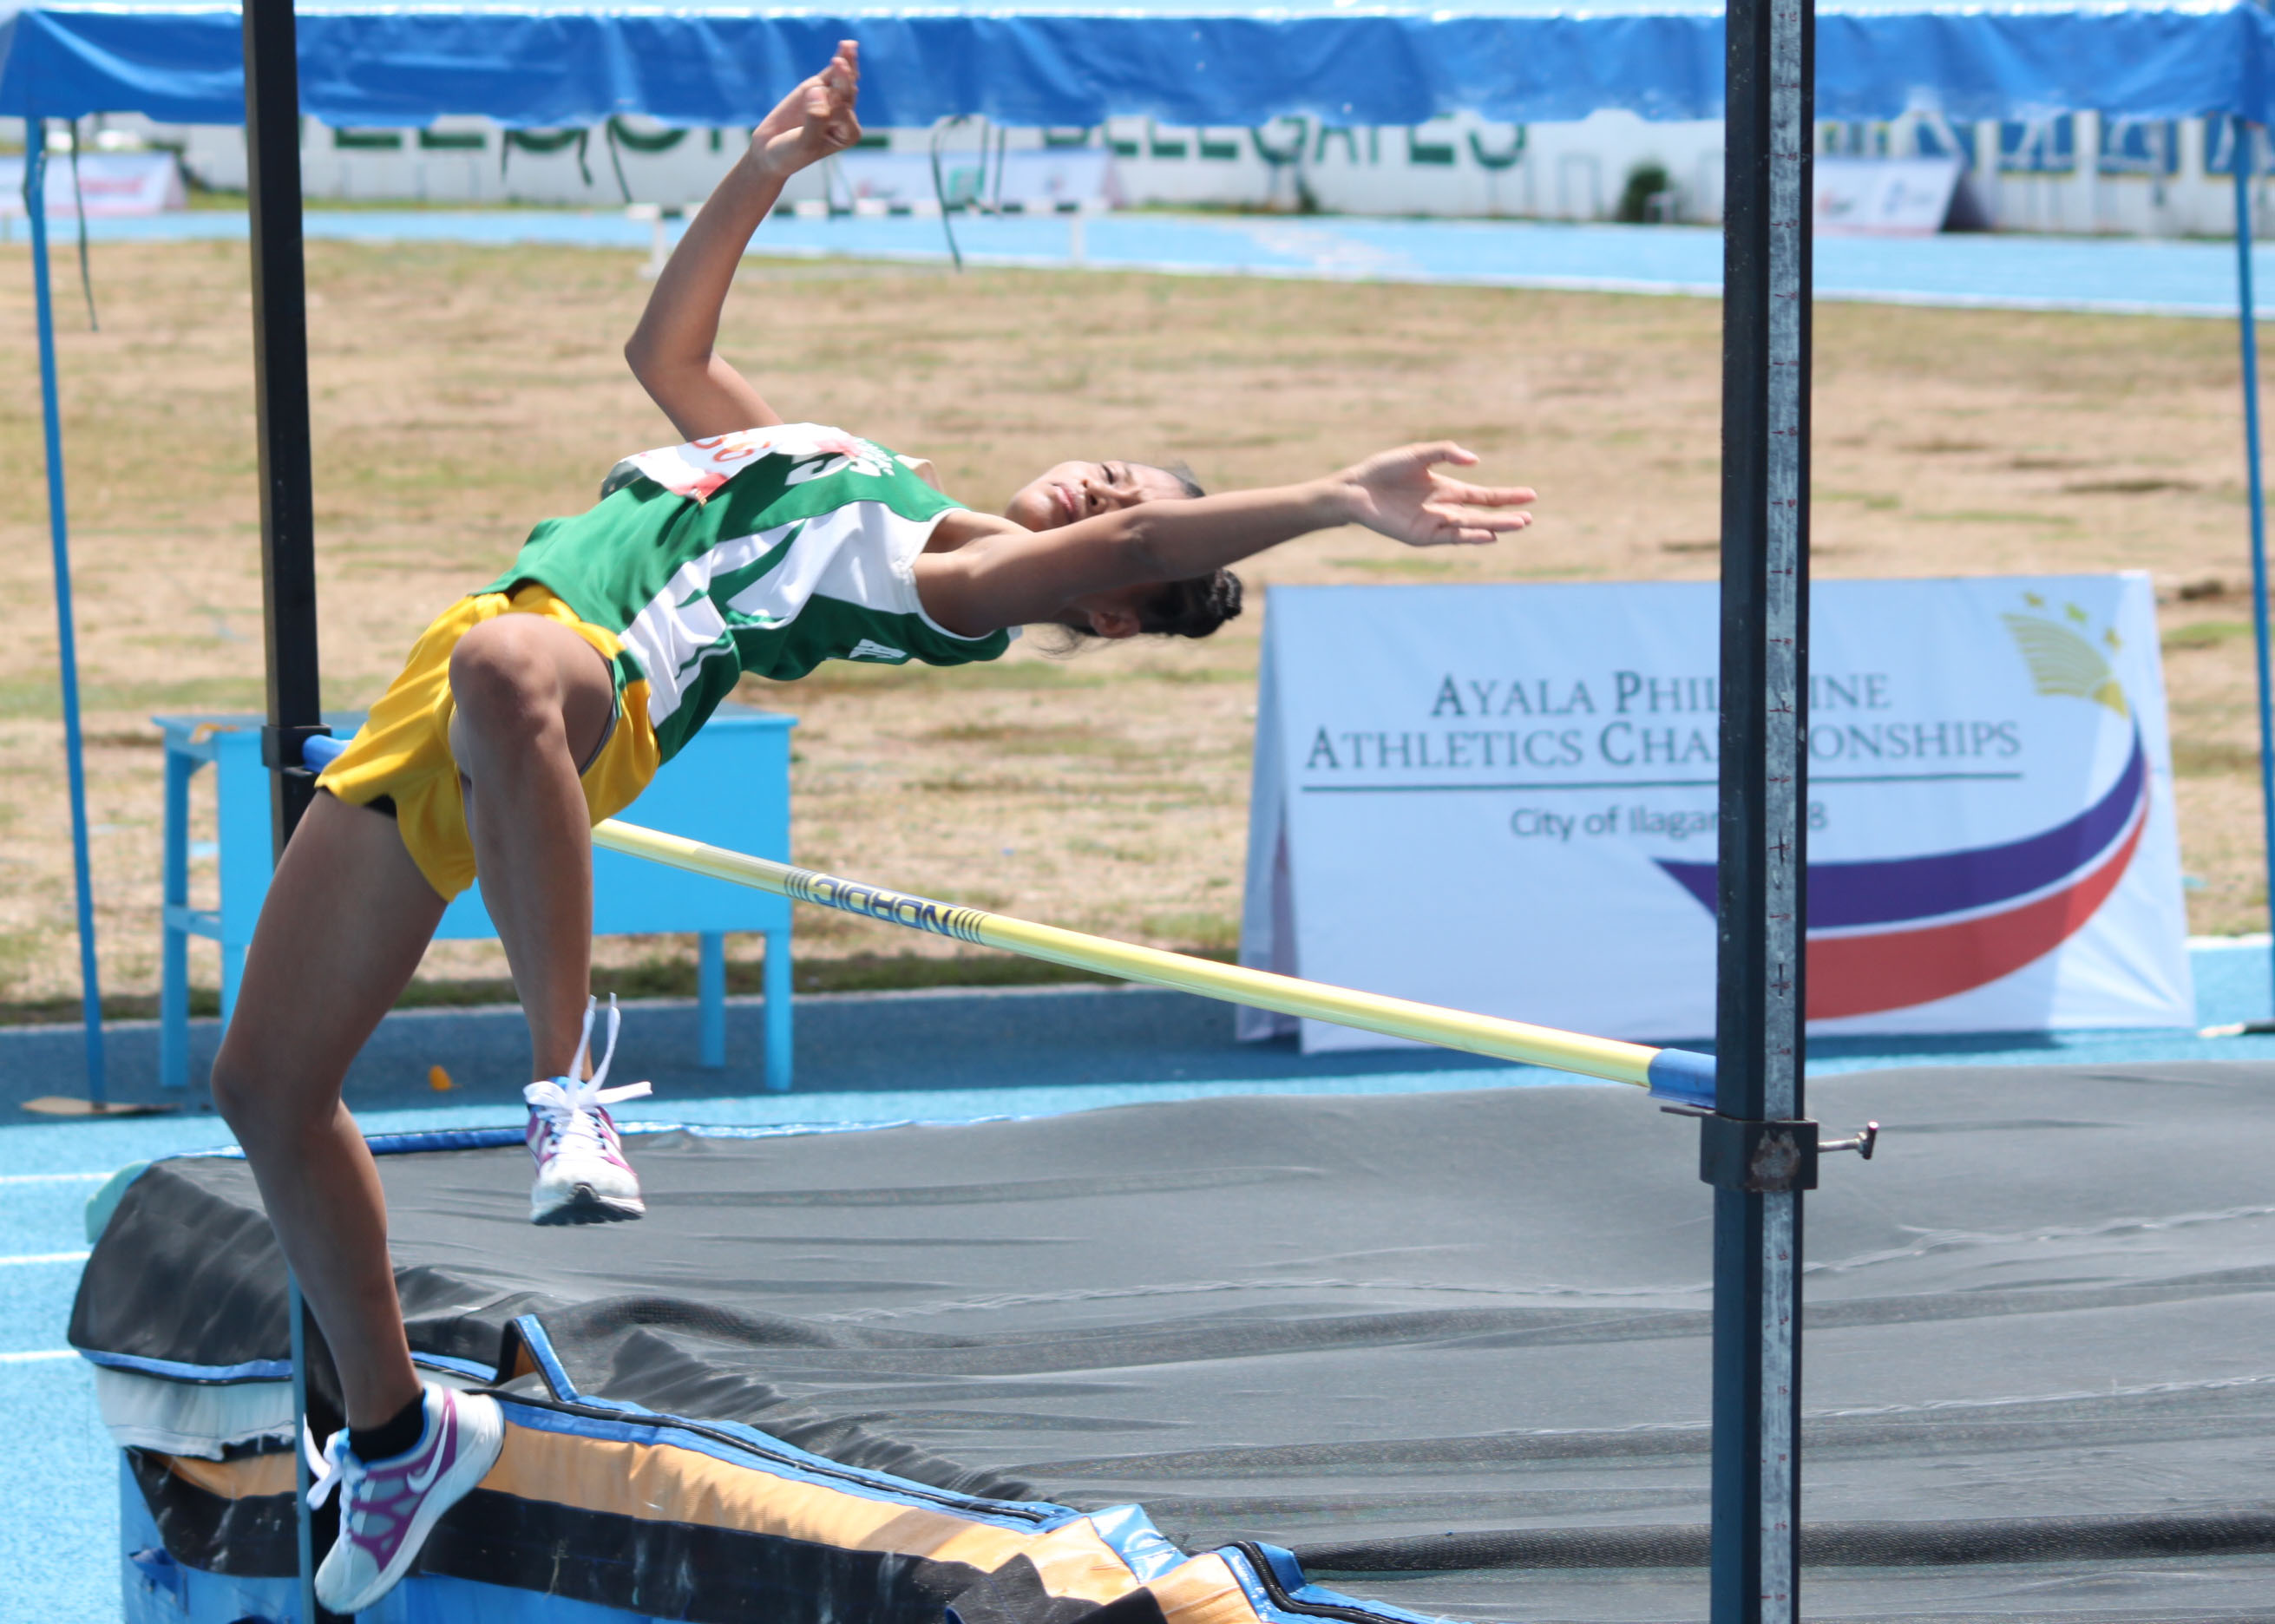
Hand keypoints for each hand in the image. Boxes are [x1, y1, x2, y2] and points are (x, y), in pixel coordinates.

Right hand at [748, 41, 861, 178]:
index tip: (814, 108)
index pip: (844, 114)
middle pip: (847, 93)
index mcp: (848, 133)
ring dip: (846, 63)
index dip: (831, 107)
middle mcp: (845, 116)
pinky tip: (847, 46)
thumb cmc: (790, 153)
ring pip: (843, 79)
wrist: (770, 151)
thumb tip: (819, 89)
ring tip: (850, 46)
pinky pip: (831, 72)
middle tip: (839, 63)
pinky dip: (838, 60)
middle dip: (845, 78)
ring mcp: (833, 99)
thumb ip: (815, 120)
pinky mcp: (818, 87)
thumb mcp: (803, 143)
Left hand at [1336, 443, 1535, 546]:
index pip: (1485, 496)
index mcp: (1448, 489)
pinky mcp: (1422, 536)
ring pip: (1471, 527)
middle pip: (1483, 514)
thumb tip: (1475, 461)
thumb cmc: (1384, 469)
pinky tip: (1488, 534)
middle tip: (1530, 517)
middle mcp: (1445, 509)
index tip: (1531, 495)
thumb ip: (1446, 453)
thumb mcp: (1419, 453)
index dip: (1508, 496)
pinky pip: (1451, 538)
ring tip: (1519, 524)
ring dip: (1495, 527)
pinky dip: (1470, 537)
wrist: (1357, 488)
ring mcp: (1435, 524)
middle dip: (1507, 515)